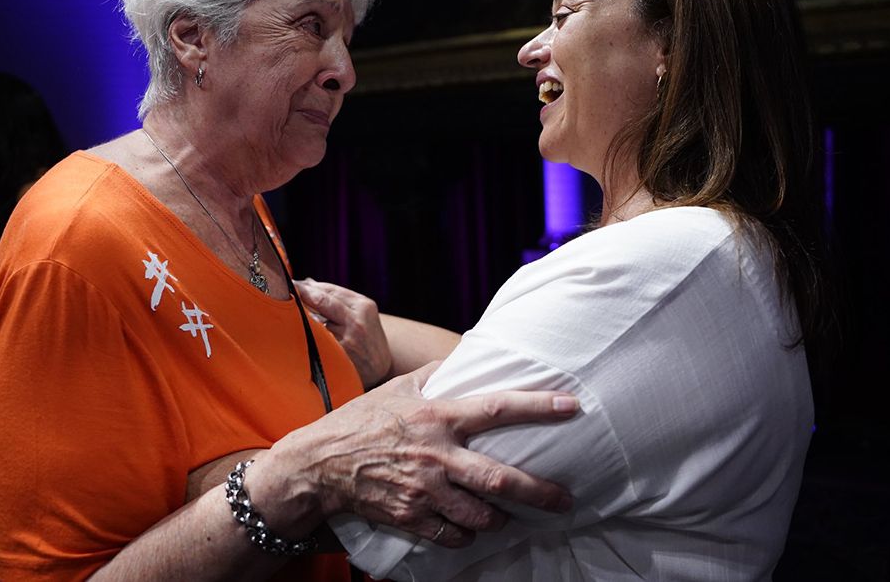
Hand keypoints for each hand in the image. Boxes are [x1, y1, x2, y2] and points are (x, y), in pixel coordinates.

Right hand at [261, 362, 577, 547]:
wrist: (318, 464)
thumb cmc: (362, 421)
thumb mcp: (399, 388)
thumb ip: (437, 374)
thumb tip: (468, 353)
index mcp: (438, 416)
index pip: (497, 408)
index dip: (538, 407)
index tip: (572, 406)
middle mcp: (436, 454)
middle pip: (499, 479)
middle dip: (539, 493)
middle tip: (565, 500)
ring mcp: (423, 490)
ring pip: (479, 515)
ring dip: (501, 519)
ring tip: (511, 516)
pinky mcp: (409, 517)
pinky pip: (452, 535)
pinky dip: (466, 535)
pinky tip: (471, 528)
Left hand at [295, 278, 391, 386]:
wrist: (381, 369)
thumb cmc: (366, 338)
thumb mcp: (360, 314)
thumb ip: (337, 299)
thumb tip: (308, 282)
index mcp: (363, 306)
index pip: (329, 290)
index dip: (307, 286)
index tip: (291, 282)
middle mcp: (357, 321)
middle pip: (321, 300)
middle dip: (300, 293)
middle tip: (282, 290)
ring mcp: (348, 339)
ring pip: (315, 320)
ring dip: (301, 315)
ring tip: (289, 313)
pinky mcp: (339, 356)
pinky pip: (316, 340)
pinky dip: (307, 334)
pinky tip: (299, 332)